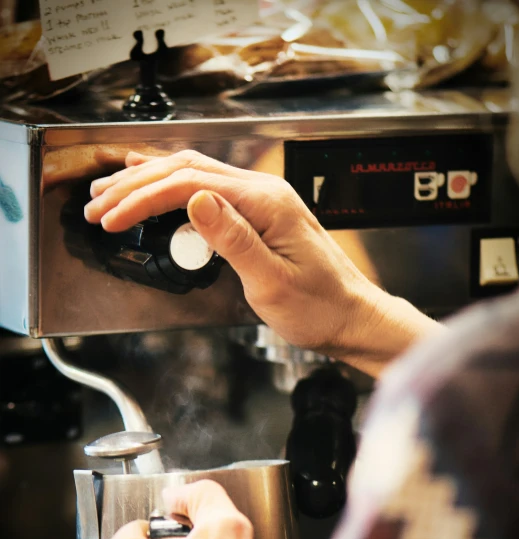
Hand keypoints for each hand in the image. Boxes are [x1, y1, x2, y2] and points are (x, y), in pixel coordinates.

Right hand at [84, 149, 384, 360]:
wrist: (351, 317)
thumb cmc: (319, 307)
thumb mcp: (272, 282)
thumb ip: (233, 239)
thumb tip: (194, 201)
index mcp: (266, 203)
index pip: (190, 185)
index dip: (143, 198)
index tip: (111, 217)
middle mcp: (264, 192)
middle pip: (187, 171)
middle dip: (136, 185)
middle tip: (98, 203)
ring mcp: (262, 200)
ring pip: (195, 175)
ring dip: (150, 182)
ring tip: (111, 190)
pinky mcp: (259, 215)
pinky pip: (210, 190)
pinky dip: (174, 188)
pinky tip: (156, 184)